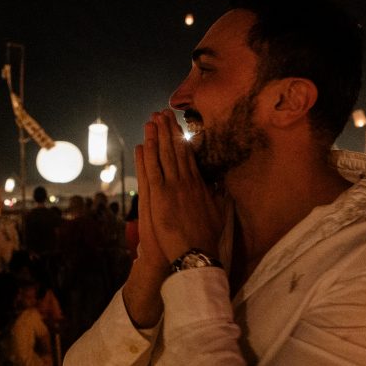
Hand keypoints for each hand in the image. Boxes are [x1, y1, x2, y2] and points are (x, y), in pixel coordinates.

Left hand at [140, 110, 223, 262]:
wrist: (195, 251)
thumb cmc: (205, 237)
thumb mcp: (217, 214)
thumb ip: (218, 197)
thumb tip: (221, 186)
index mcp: (198, 184)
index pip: (188, 156)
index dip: (181, 139)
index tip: (177, 125)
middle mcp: (186, 181)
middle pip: (176, 150)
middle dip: (169, 130)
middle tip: (162, 113)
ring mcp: (173, 186)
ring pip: (164, 156)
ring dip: (157, 136)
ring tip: (152, 120)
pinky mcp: (160, 195)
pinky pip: (152, 170)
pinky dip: (148, 155)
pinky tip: (143, 142)